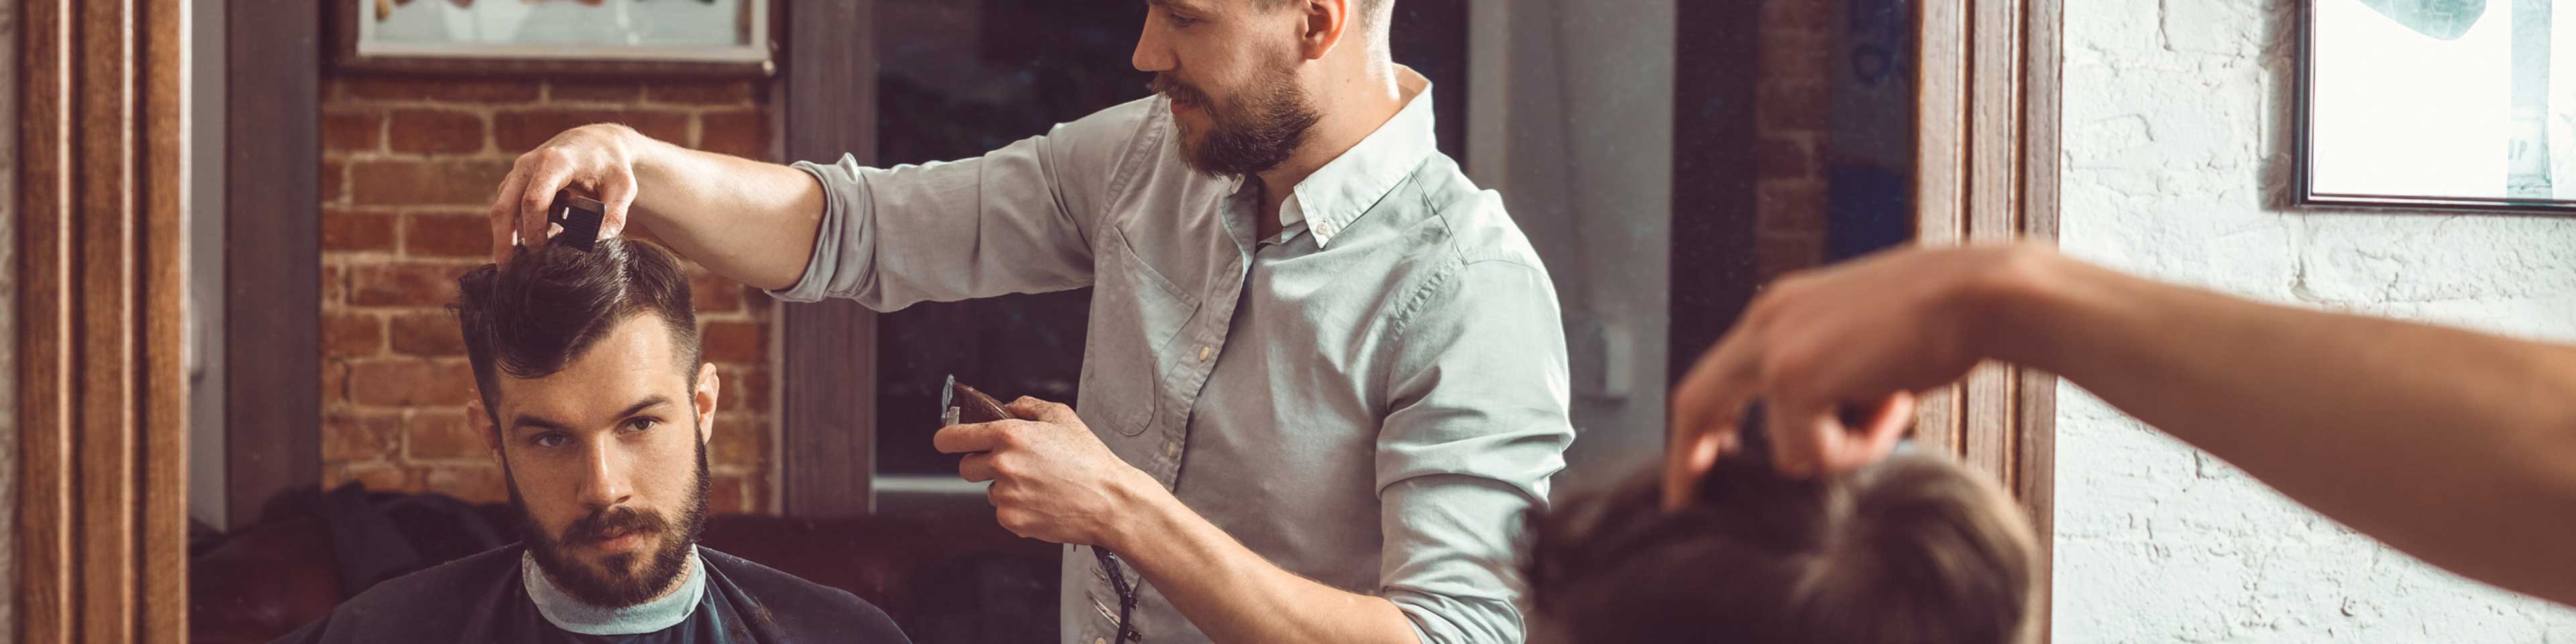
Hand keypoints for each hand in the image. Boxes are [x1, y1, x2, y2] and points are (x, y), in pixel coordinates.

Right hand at [488, 123, 642, 262]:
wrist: (597, 143)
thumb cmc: (611, 166)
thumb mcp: (623, 189)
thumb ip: (614, 216)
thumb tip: (598, 244)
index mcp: (554, 162)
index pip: (534, 201)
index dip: (535, 231)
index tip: (542, 256)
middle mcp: (529, 165)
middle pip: (505, 207)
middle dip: (504, 242)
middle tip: (510, 272)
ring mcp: (518, 173)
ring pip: (501, 209)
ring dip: (505, 238)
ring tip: (518, 267)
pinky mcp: (515, 181)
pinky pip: (506, 207)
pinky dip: (513, 229)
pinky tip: (530, 248)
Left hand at [933, 397, 1159, 545]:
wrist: (1110, 502)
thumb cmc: (1091, 462)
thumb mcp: (1063, 418)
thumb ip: (1028, 406)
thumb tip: (1008, 406)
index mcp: (1009, 435)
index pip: (953, 438)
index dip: (947, 439)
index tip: (948, 441)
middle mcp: (1002, 465)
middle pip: (965, 468)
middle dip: (982, 465)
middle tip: (1012, 465)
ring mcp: (1005, 495)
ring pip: (989, 491)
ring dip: (1005, 487)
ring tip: (1039, 485)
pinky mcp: (1011, 520)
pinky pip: (1003, 512)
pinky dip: (1018, 508)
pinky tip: (1043, 501)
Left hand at [1663, 243, 2047, 509]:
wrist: (1979, 294)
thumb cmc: (1942, 320)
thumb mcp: (1864, 345)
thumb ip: (1828, 381)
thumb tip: (1810, 440)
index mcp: (1781, 311)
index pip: (1717, 373)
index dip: (1703, 423)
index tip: (1698, 460)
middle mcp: (1766, 321)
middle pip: (1696, 401)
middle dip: (1687, 458)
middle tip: (1682, 504)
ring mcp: (1775, 348)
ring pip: (1779, 448)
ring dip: (1841, 450)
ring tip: (1891, 409)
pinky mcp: (1794, 376)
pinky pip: (1810, 453)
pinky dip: (1858, 448)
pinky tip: (1895, 404)